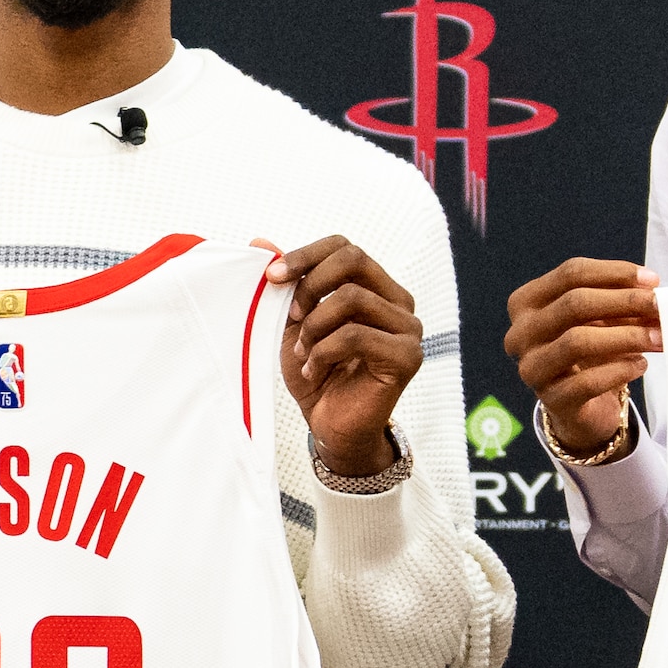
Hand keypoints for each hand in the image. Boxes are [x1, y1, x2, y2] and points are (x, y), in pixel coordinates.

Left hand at [274, 237, 416, 483]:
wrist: (330, 426)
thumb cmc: (315, 373)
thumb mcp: (292, 323)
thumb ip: (284, 283)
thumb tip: (259, 241)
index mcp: (376, 287)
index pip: (344, 247)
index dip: (306, 255)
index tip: (272, 277)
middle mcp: (398, 302)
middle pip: (353, 260)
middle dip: (310, 285)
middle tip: (291, 317)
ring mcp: (408, 328)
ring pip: (351, 298)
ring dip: (314, 327)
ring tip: (304, 353)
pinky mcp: (407, 356)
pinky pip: (355, 335)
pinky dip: (324, 351)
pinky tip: (314, 370)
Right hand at [500, 259, 658, 465]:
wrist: (584, 404)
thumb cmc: (593, 349)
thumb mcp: (604, 318)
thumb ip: (623, 301)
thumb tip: (654, 293)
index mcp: (526, 302)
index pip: (570, 274)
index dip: (614, 273)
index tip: (653, 280)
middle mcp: (520, 333)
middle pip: (574, 304)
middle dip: (624, 302)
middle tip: (661, 306)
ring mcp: (531, 368)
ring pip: (578, 341)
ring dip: (626, 336)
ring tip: (658, 337)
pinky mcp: (550, 400)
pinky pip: (587, 382)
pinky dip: (620, 370)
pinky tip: (641, 365)